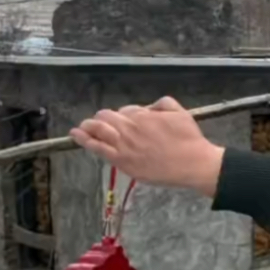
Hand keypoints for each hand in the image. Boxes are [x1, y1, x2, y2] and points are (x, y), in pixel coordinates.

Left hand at [69, 96, 223, 197]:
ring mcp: (124, 147)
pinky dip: (85, 140)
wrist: (193, 165)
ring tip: (81, 128)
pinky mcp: (123, 162)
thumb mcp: (180, 112)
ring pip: (98, 131)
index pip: (125, 111)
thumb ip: (162, 104)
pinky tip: (76, 136)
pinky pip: (98, 149)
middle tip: (99, 122)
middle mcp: (129, 129)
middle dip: (101, 118)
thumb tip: (149, 107)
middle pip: (106, 118)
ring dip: (88, 127)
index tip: (127, 120)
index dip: (125, 114)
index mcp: (143, 116)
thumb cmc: (189, 140)